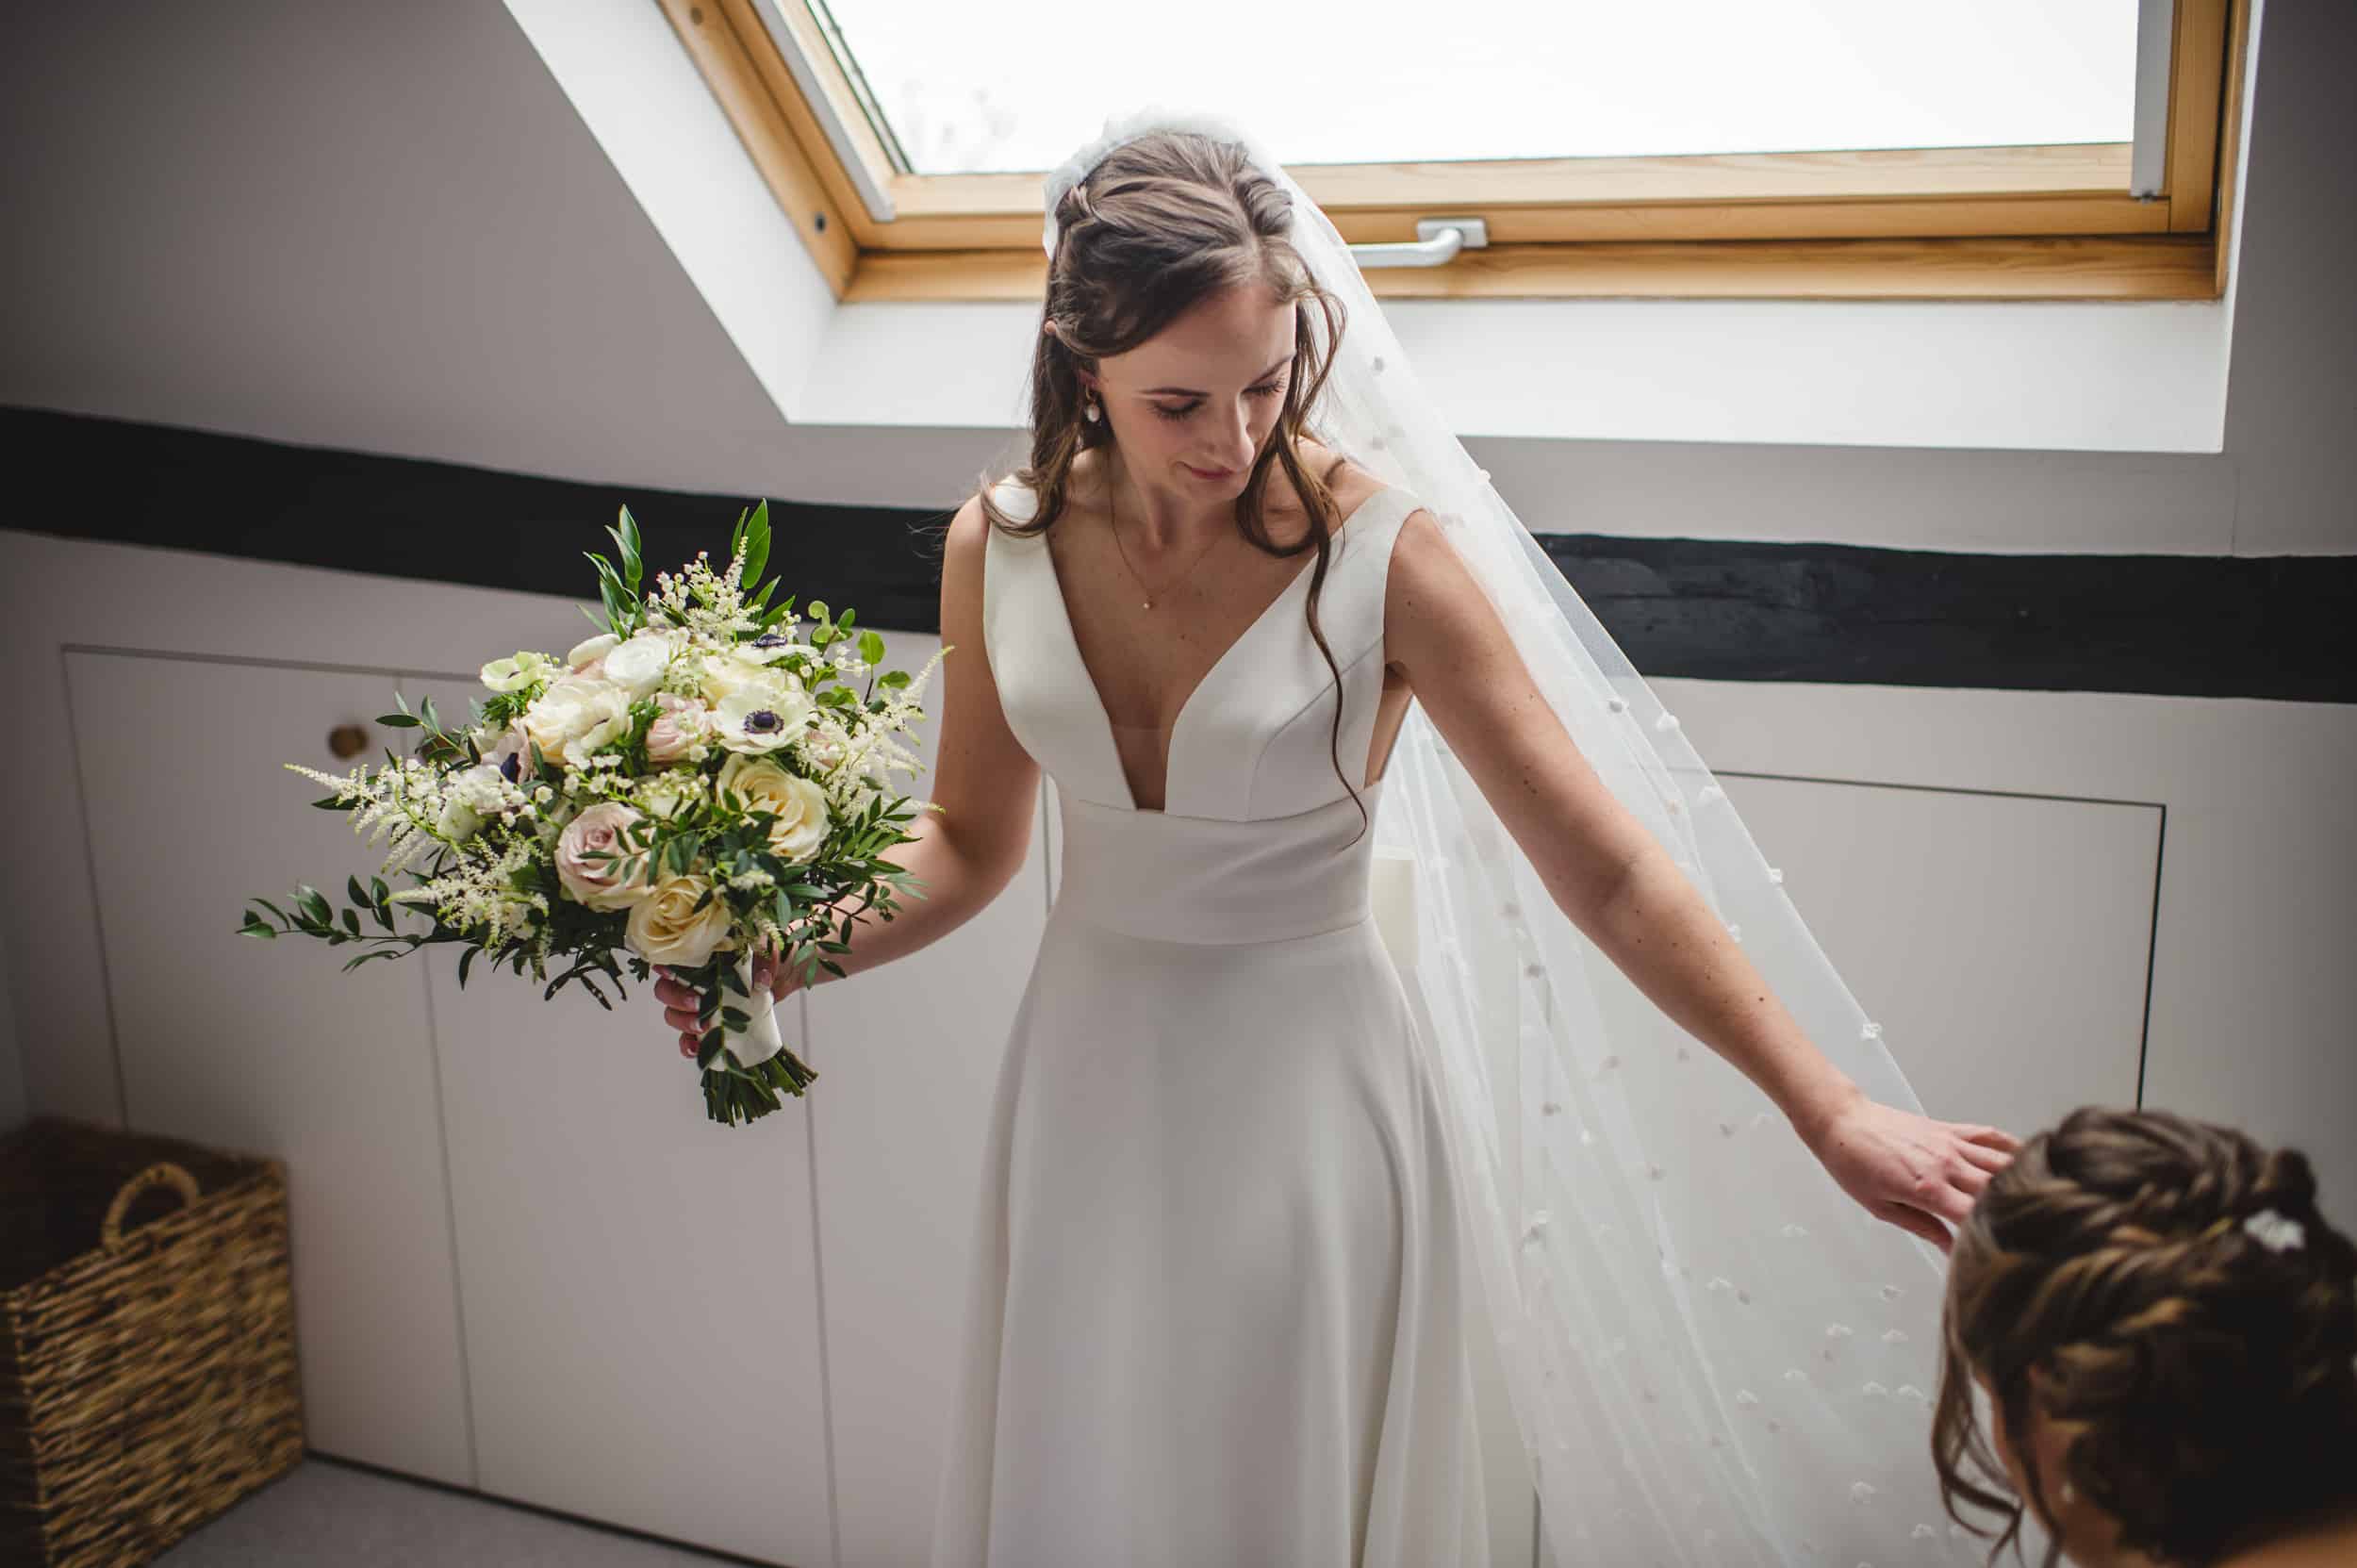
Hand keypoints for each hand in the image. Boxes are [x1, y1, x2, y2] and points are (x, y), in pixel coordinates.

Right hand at [652, 942, 805, 1060]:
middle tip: (697, 1004)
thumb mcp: (767, 948)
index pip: (670, 960)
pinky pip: (689, 1038)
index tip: (670, 973)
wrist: (788, 969)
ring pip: (673, 1014)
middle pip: (665, 990)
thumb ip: (761, 960)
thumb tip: (760, 982)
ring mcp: (700, 1003)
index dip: (664, 967)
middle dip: (676, 999)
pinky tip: (695, 1049)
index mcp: (701, 955)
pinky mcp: (711, 1024)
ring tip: (703, 1026)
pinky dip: (688, 1045)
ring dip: (682, 1022)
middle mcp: (693, 979)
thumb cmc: (771, 952)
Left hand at [1800, 1090, 2018, 1250]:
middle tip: (2032, 1231)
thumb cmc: (1852, 1163)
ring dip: (2023, 1182)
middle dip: (2016, 1212)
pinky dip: (2011, 1147)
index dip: (1993, 1236)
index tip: (2005, 1249)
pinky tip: (2026, 1159)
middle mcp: (1945, 1164)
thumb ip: (1922, 1228)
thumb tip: (1951, 1249)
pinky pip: (1989, 1136)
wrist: (1842, 1123)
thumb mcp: (1881, 1207)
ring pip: (2002, 1163)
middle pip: (1997, 1191)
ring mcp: (1950, 1144)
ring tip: (2040, 1200)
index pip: (1974, 1218)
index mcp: (1927, 1188)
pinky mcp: (1949, 1129)